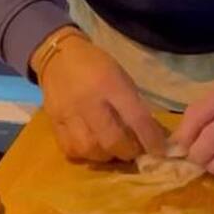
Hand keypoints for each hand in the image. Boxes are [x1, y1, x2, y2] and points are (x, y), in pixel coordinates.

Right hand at [41, 34, 166, 162]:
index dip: (151, 139)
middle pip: (113, 140)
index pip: (136, 118)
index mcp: (110, 84)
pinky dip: (87, 154)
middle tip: (135, 150)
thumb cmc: (97, 66)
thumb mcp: (121, 77)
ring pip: (92, 150)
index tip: (160, 152)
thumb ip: (134, 105)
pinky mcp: (53, 124)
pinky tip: (93, 146)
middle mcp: (88, 101)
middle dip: (129, 151)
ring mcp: (68, 114)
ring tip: (113, 149)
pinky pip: (72, 150)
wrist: (59, 58)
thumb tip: (152, 134)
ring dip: (108, 155)